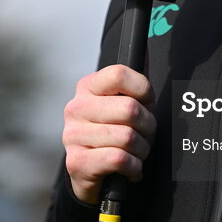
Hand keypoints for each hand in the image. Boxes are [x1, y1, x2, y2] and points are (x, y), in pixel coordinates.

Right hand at [63, 64, 155, 204]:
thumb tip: (145, 48)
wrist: (90, 173)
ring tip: (137, 153)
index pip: (120, 74)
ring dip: (142, 150)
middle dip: (149, 127)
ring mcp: (72, 136)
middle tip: (146, 135)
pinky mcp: (77, 163)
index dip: (143, 89)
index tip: (147, 102)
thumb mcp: (123, 102)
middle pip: (130, 109)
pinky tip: (130, 168)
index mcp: (88, 87)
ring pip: (127, 137)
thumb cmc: (113, 132)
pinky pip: (119, 159)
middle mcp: (76, 108)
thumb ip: (135, 78)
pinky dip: (134, 167)